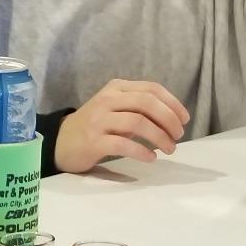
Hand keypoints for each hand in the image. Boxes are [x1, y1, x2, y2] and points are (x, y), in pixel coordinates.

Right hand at [54, 79, 189, 172]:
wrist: (61, 142)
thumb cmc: (96, 126)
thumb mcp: (116, 107)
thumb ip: (140, 107)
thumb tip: (174, 118)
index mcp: (117, 88)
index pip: (152, 89)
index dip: (173, 103)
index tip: (185, 119)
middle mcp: (107, 100)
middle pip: (147, 103)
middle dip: (169, 119)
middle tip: (178, 135)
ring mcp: (99, 120)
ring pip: (138, 123)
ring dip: (159, 137)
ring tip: (169, 149)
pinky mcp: (93, 142)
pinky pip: (123, 145)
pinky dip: (142, 152)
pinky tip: (151, 157)